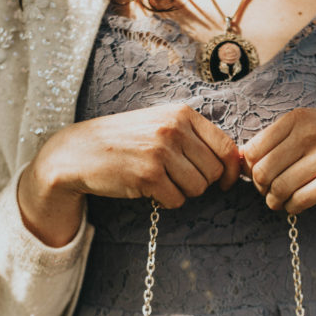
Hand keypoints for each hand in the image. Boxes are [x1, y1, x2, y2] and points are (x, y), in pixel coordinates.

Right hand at [18, 104, 239, 245]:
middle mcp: (174, 129)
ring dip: (182, 192)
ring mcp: (161, 151)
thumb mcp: (161, 125)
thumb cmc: (125, 141)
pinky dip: (165, 201)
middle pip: (214, 172)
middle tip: (176, 179)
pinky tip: (147, 189)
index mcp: (182, 114)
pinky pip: (176, 200)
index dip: (231, 170)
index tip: (224, 182)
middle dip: (200, 183)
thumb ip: (194, 137)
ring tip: (160, 181)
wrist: (79, 152)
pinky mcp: (148, 175)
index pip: (227, 146)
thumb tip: (236, 161)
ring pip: (197, 188)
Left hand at [240, 108, 315, 232]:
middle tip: (272, 193)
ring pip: (279, 189)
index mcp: (300, 117)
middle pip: (262, 172)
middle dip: (262, 188)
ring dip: (276, 201)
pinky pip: (301, 200)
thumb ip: (283, 138)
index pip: (252, 150)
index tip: (263, 177)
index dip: (251, 170)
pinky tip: (298, 205)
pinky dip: (293, 207)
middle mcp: (312, 133)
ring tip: (283, 202)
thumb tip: (244, 161)